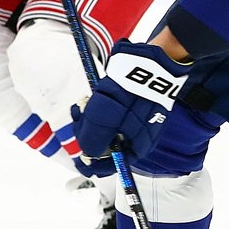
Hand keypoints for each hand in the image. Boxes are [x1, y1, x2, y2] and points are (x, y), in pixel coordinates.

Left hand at [71, 40, 191, 164]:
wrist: (150, 63)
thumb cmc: (128, 94)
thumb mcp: (102, 121)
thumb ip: (93, 142)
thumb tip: (88, 154)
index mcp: (138, 147)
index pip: (115, 165)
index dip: (94, 164)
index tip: (80, 158)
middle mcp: (139, 137)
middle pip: (108, 145)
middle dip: (89, 134)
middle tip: (78, 119)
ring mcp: (137, 121)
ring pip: (107, 128)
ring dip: (91, 119)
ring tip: (83, 105)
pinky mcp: (133, 105)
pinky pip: (112, 113)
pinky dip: (99, 108)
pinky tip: (92, 98)